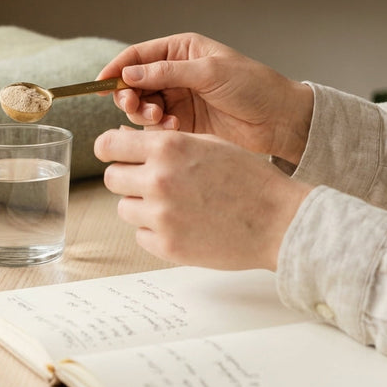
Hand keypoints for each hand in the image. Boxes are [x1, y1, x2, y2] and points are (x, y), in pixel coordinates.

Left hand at [94, 127, 312, 270]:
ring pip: (125, 208)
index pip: (108, 144)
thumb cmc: (249, 178)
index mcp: (168, 148)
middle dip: (127, 178)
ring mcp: (161, 216)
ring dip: (142, 206)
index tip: (115, 154)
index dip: (109, 149)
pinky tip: (184, 225)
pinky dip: (156, 232)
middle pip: (111, 178)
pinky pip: (141, 236)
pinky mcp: (167, 246)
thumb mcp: (208, 144)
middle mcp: (158, 180)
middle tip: (151, 183)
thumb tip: (122, 139)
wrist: (278, 221)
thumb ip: (165, 141)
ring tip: (176, 205)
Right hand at [97, 33, 312, 165]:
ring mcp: (179, 100)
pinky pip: (157, 128)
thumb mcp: (210, 72)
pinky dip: (158, 130)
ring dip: (144, 114)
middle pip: (135, 83)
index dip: (117, 68)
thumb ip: (168, 72)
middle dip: (129, 95)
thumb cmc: (254, 86)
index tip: (100, 83)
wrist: (281, 120)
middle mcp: (176, 73)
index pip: (139, 56)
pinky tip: (173, 130)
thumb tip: (129, 73)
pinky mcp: (184, 125)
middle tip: (134, 107)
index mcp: (182, 51)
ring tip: (160, 119)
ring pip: (143, 107)